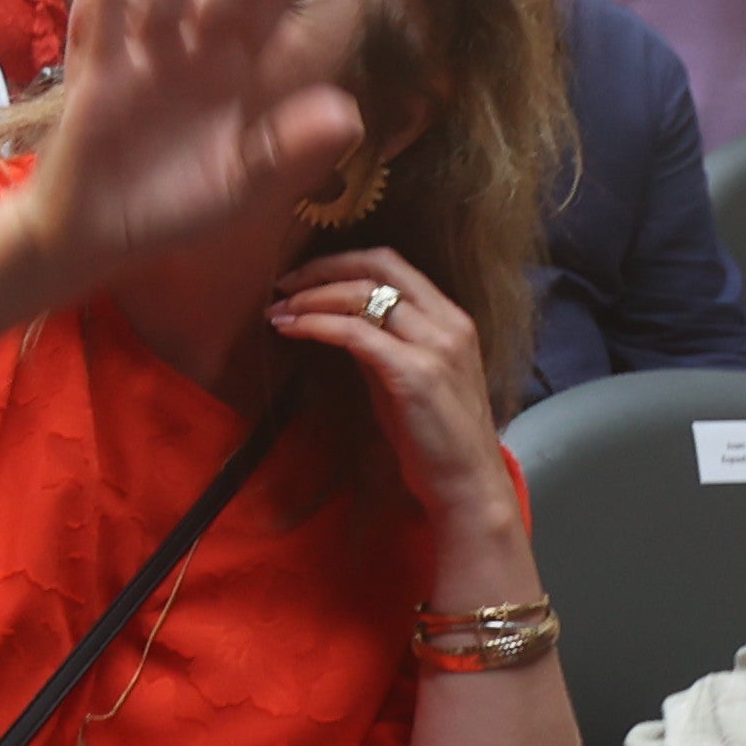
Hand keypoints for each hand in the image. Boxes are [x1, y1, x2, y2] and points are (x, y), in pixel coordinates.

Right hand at [17, 0, 363, 289]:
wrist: (98, 236)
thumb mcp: (244, 186)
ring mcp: (150, 59)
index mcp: (239, 80)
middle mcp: (198, 57)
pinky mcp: (104, 72)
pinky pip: (108, 17)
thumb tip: (349, 111)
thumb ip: (293, 149)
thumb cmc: (173, 209)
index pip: (278, 13)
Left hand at [265, 248, 509, 542]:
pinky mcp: (415, 374)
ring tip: (278, 310)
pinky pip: (355, 333)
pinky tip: (291, 328)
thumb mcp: (408, 376)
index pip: (393, 264)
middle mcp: (449, 323)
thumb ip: (381, 342)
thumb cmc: (434, 436)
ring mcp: (436, 347)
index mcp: (451, 319)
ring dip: (311, 296)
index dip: (342, 262)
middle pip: (378, 265)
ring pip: (363, 294)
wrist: (467, 484)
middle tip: (283, 284)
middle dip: (323, 268)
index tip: (303, 276)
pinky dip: (317, 324)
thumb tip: (337, 319)